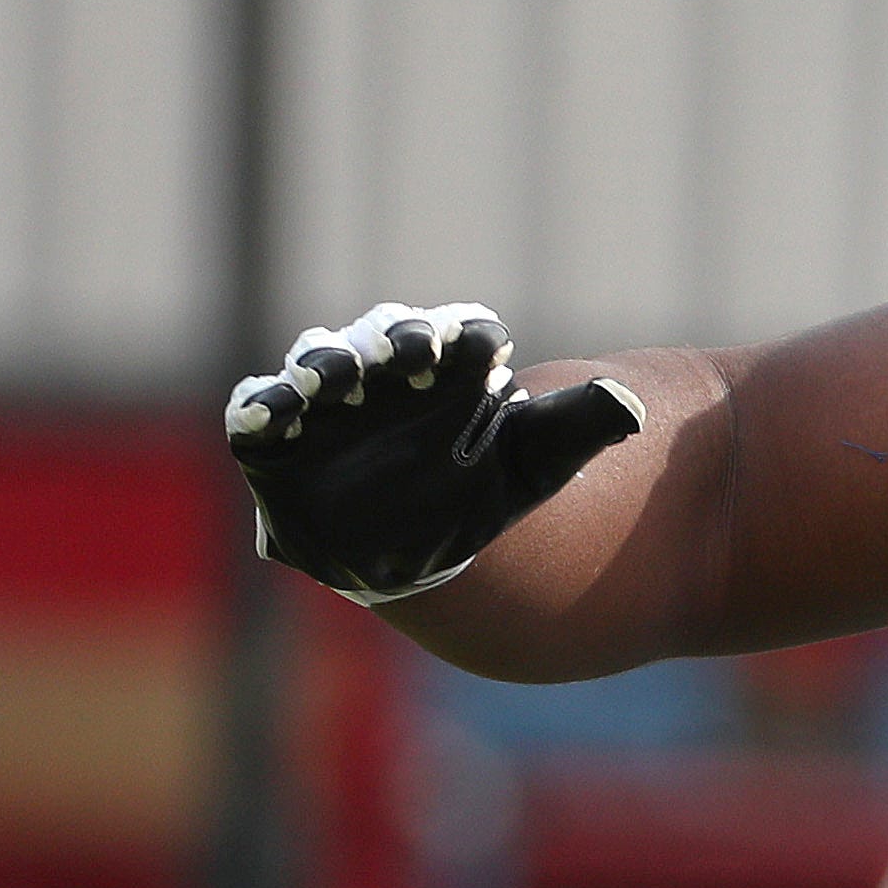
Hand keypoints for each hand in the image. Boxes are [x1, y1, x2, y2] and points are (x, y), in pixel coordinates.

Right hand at [223, 300, 644, 604]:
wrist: (416, 551)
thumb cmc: (478, 493)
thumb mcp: (536, 464)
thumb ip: (580, 425)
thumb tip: (629, 399)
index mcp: (450, 369)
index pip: (462, 335)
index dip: (469, 338)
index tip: (484, 351)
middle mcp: (385, 372)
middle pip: (385, 336)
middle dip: (394, 339)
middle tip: (413, 350)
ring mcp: (327, 401)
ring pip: (318, 362)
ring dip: (325, 364)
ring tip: (334, 379)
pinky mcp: (276, 437)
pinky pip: (258, 413)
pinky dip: (259, 408)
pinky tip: (265, 416)